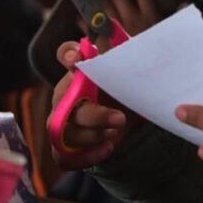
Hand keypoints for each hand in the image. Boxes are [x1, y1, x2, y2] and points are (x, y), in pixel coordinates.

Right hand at [48, 41, 132, 170]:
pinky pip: (63, 157)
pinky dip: (85, 157)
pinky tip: (107, 149)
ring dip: (92, 136)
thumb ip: (131, 62)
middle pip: (64, 103)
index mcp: (80, 71)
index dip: (68, 54)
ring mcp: (60, 120)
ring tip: (116, 133)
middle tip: (120, 119)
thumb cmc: (123, 92)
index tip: (76, 58)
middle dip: (94, 115)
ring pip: (63, 132)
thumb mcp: (130, 76)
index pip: (66, 54)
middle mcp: (65, 94)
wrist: (123, 120)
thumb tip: (143, 45)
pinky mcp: (63, 145)